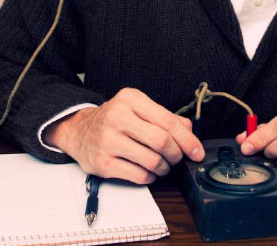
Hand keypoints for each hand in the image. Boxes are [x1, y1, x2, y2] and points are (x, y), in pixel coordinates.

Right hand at [46, 87, 205, 184]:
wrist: (79, 131)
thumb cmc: (114, 120)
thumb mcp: (138, 109)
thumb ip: (166, 118)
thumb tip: (190, 133)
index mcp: (130, 99)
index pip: (168, 121)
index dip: (188, 140)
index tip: (197, 151)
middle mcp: (117, 117)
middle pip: (162, 142)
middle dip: (176, 155)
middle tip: (177, 159)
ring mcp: (108, 141)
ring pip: (153, 161)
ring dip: (164, 168)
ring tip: (162, 165)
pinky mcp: (103, 163)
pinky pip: (139, 176)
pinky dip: (151, 177)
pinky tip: (148, 171)